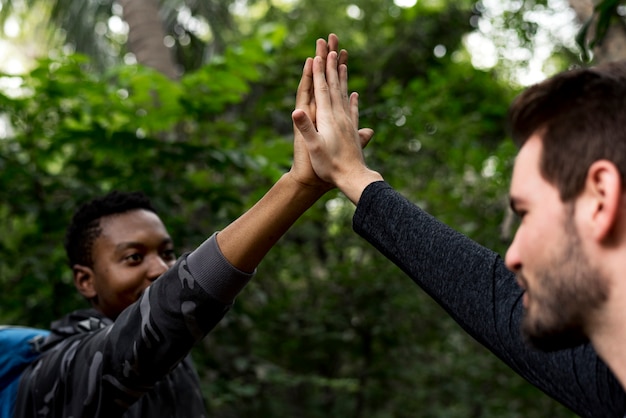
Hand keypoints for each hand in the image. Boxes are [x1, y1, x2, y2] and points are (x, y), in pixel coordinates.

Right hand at [292, 49, 380, 203]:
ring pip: (345, 94)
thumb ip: (306, 128)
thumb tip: (296, 110)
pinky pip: (353, 109)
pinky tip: (355, 94)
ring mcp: (348, 123)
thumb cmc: (330, 166)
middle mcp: (340, 117)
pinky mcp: (353, 131)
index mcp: (328, 119)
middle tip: (331, 47)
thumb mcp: (314, 147)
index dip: (319, 72)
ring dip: (342, 77)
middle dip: (331, 66)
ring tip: (343, 62)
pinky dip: (353, 99)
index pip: (322, 90)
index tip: (318, 55)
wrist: (353, 178)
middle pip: (335, 86)